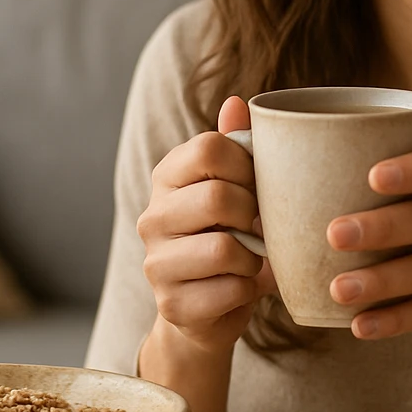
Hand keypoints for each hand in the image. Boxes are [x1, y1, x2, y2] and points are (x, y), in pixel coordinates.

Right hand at [138, 96, 275, 354]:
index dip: (247, 166)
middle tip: (259, 226)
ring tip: (251, 257)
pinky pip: (230, 289)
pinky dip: (249, 288)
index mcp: (167, 177)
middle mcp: (152, 217)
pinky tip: (241, 285)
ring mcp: (156, 263)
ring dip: (253, 256)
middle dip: (253, 214)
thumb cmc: (231, 236)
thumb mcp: (236, 188)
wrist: (209, 309)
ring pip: (224, 248)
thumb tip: (237, 102)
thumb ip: (237, 146)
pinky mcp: (171, 304)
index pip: (208, 149)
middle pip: (217, 196)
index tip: (256, 186)